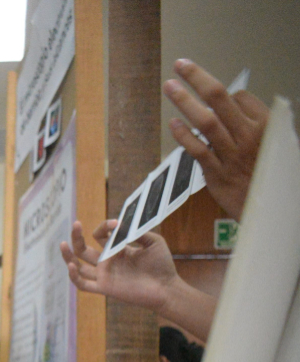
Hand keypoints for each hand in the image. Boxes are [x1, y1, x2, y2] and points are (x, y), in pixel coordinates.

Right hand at [59, 220, 179, 312]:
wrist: (167, 288)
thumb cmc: (162, 265)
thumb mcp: (153, 241)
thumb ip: (137, 232)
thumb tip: (121, 224)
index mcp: (117, 250)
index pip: (100, 236)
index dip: (105, 227)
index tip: (116, 223)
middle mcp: (108, 262)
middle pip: (84, 249)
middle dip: (77, 236)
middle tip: (76, 224)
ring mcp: (105, 275)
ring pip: (78, 266)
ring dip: (68, 255)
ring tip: (62, 243)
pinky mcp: (105, 287)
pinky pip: (83, 284)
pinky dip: (74, 276)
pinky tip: (71, 265)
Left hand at [164, 59, 269, 219]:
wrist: (272, 209)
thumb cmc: (271, 176)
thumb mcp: (278, 145)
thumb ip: (258, 123)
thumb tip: (239, 103)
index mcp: (267, 125)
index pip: (240, 97)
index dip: (226, 93)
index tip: (216, 95)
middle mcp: (248, 136)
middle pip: (219, 98)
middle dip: (198, 78)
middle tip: (181, 64)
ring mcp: (231, 154)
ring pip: (204, 121)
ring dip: (184, 100)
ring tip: (170, 85)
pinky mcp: (216, 173)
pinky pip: (196, 149)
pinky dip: (183, 135)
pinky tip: (173, 122)